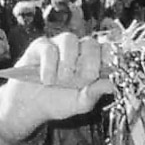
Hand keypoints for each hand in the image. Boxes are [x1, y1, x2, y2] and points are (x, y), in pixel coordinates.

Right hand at [0, 34, 114, 142]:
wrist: (31, 105)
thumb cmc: (60, 101)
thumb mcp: (82, 102)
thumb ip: (96, 93)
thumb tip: (112, 85)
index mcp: (94, 62)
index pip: (108, 50)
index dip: (108, 59)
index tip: (102, 74)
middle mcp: (79, 50)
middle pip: (91, 43)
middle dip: (88, 64)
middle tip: (80, 82)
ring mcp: (59, 45)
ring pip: (70, 39)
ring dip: (67, 63)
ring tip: (62, 81)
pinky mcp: (40, 46)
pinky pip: (49, 48)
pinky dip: (49, 66)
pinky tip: (47, 80)